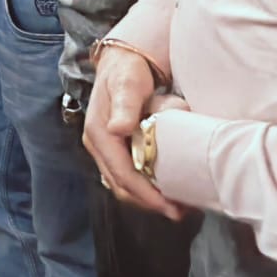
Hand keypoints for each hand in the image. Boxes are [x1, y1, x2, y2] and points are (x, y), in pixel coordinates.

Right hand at [83, 48, 184, 219]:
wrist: (121, 65)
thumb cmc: (126, 73)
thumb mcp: (126, 84)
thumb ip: (125, 105)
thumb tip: (117, 129)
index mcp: (98, 133)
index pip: (121, 173)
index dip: (145, 194)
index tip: (169, 207)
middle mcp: (97, 144)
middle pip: (120, 185)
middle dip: (148, 202)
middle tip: (179, 211)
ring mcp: (104, 149)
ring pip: (122, 184)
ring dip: (147, 198)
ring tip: (176, 205)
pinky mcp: (114, 149)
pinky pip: (126, 176)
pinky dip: (144, 188)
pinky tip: (164, 189)